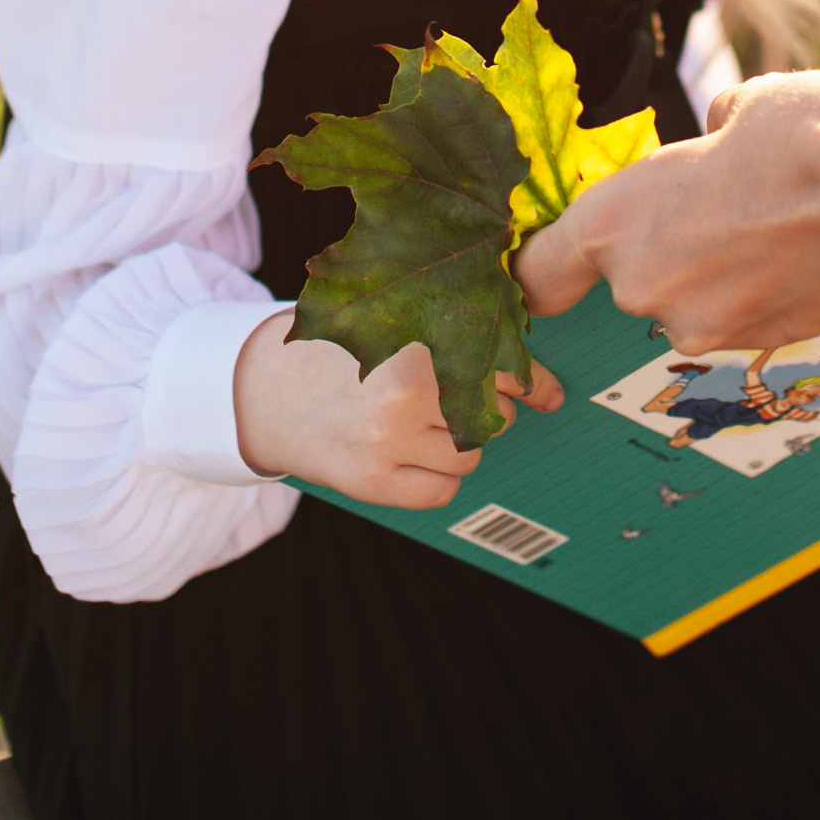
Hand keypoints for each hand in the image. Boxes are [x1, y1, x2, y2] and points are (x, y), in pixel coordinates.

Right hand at [233, 316, 563, 508]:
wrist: (270, 391)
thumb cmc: (348, 355)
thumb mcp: (395, 328)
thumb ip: (453, 341)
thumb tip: (542, 383)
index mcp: (414, 344)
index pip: (501, 367)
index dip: (532, 381)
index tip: (549, 395)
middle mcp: (403, 394)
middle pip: (493, 414)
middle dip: (484, 408)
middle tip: (447, 397)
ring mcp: (387, 442)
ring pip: (471, 454)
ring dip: (459, 443)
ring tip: (419, 424)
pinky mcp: (371, 483)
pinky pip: (444, 490)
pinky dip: (438, 477)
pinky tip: (409, 456)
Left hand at [516, 69, 819, 351]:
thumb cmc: (803, 134)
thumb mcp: (734, 109)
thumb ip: (702, 145)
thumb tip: (716, 142)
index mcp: (615, 223)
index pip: (540, 273)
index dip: (539, 272)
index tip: (544, 266)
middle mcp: (646, 289)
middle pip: (632, 280)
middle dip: (668, 247)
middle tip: (718, 203)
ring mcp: (708, 328)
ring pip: (693, 300)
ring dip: (721, 270)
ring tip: (776, 219)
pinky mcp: (765, 344)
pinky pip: (744, 316)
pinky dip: (764, 289)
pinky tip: (804, 247)